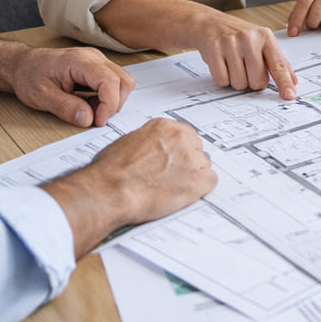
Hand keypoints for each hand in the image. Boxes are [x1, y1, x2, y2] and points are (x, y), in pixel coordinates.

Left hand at [9, 46, 135, 127]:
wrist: (23, 65)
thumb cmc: (29, 76)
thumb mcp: (42, 96)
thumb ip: (66, 108)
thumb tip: (88, 119)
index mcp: (80, 61)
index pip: (109, 81)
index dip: (109, 104)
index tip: (98, 121)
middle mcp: (94, 58)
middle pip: (123, 81)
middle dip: (114, 104)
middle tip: (95, 118)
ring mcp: (98, 61)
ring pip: (122, 82)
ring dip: (112, 101)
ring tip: (90, 110)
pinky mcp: (98, 68)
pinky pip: (114, 83)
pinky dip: (107, 98)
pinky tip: (90, 104)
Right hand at [42, 117, 216, 255]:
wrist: (110, 190)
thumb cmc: (110, 170)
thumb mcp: (127, 142)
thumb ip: (149, 142)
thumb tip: (154, 149)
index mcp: (164, 127)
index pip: (185, 134)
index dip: (180, 150)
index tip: (175, 160)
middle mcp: (180, 138)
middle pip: (197, 149)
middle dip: (188, 162)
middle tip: (173, 176)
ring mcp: (191, 158)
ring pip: (204, 165)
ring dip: (193, 176)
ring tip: (173, 188)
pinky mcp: (197, 180)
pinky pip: (210, 182)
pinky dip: (200, 190)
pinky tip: (184, 195)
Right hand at [194, 11, 297, 100]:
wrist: (209, 23)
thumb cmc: (239, 35)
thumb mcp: (261, 42)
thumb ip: (278, 62)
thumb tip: (293, 81)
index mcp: (265, 37)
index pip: (278, 65)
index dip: (284, 82)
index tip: (290, 96)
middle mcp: (249, 38)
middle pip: (257, 81)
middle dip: (252, 82)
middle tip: (246, 68)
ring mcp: (230, 43)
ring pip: (239, 83)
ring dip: (236, 81)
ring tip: (233, 65)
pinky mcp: (213, 49)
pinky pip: (222, 80)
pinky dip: (222, 79)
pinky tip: (222, 64)